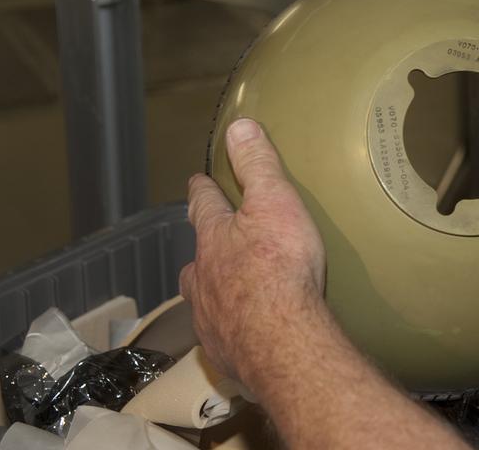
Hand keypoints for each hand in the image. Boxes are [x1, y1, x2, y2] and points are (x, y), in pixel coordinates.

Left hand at [180, 118, 325, 386]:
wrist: (282, 340)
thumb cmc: (280, 267)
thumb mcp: (274, 202)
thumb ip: (257, 165)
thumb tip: (239, 127)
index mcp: (215, 238)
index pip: (204, 205)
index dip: (202, 191)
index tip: (196, 182)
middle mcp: (203, 277)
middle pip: (197, 258)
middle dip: (203, 250)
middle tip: (209, 246)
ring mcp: (210, 316)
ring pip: (202, 298)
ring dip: (210, 291)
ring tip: (222, 292)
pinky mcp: (224, 350)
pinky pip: (221, 336)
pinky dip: (228, 330)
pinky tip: (240, 334)